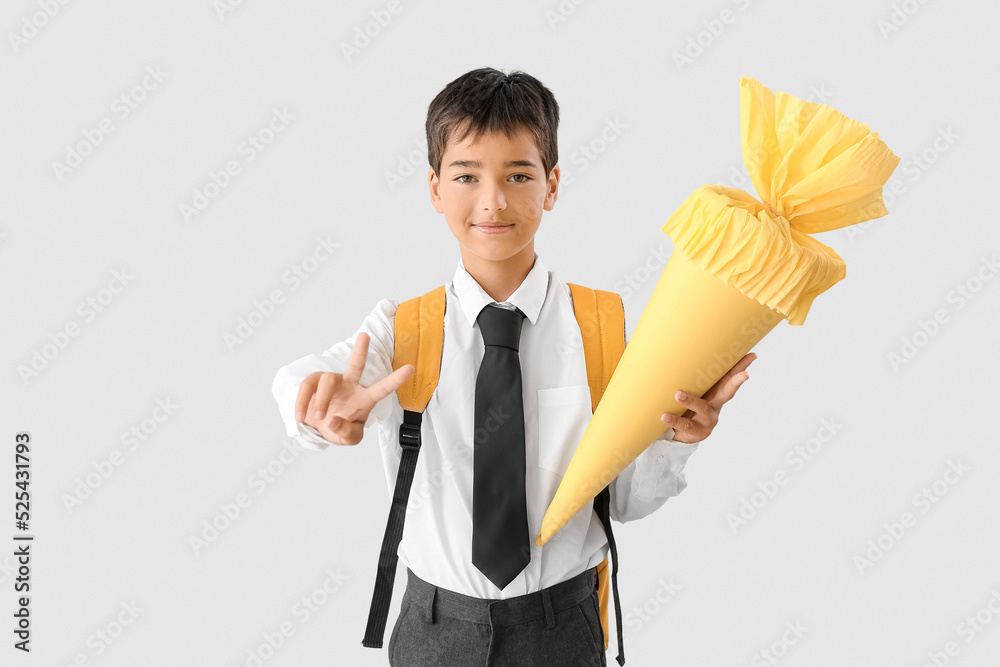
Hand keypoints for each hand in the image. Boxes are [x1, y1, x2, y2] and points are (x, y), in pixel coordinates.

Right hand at [295, 332, 413, 445]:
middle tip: (365, 336)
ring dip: (321, 401)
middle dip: (360, 350)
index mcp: (365, 398)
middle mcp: (350, 386)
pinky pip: (307, 387)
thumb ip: (347, 433)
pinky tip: (301, 417)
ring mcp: (332, 382)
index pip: (382, 388)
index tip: (410, 368)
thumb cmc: (339, 429)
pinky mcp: (314, 383)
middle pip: (356, 365)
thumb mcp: (349, 438)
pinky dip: (302, 403)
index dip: (396, 379)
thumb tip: (334, 420)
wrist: (317, 429)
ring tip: (318, 417)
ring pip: (327, 381)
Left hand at [659, 352, 756, 443]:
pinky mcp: (696, 431)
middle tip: (745, 375)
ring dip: (691, 400)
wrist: (679, 434)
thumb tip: (680, 348)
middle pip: (728, 392)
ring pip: (702, 408)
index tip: (752, 355)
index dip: (741, 367)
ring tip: (678, 395)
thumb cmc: (687, 406)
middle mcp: (715, 405)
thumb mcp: (691, 391)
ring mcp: (707, 419)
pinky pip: (684, 424)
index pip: (730, 378)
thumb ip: (690, 376)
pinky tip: (664, 416)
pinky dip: (674, 420)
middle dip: (736, 382)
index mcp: (715, 393)